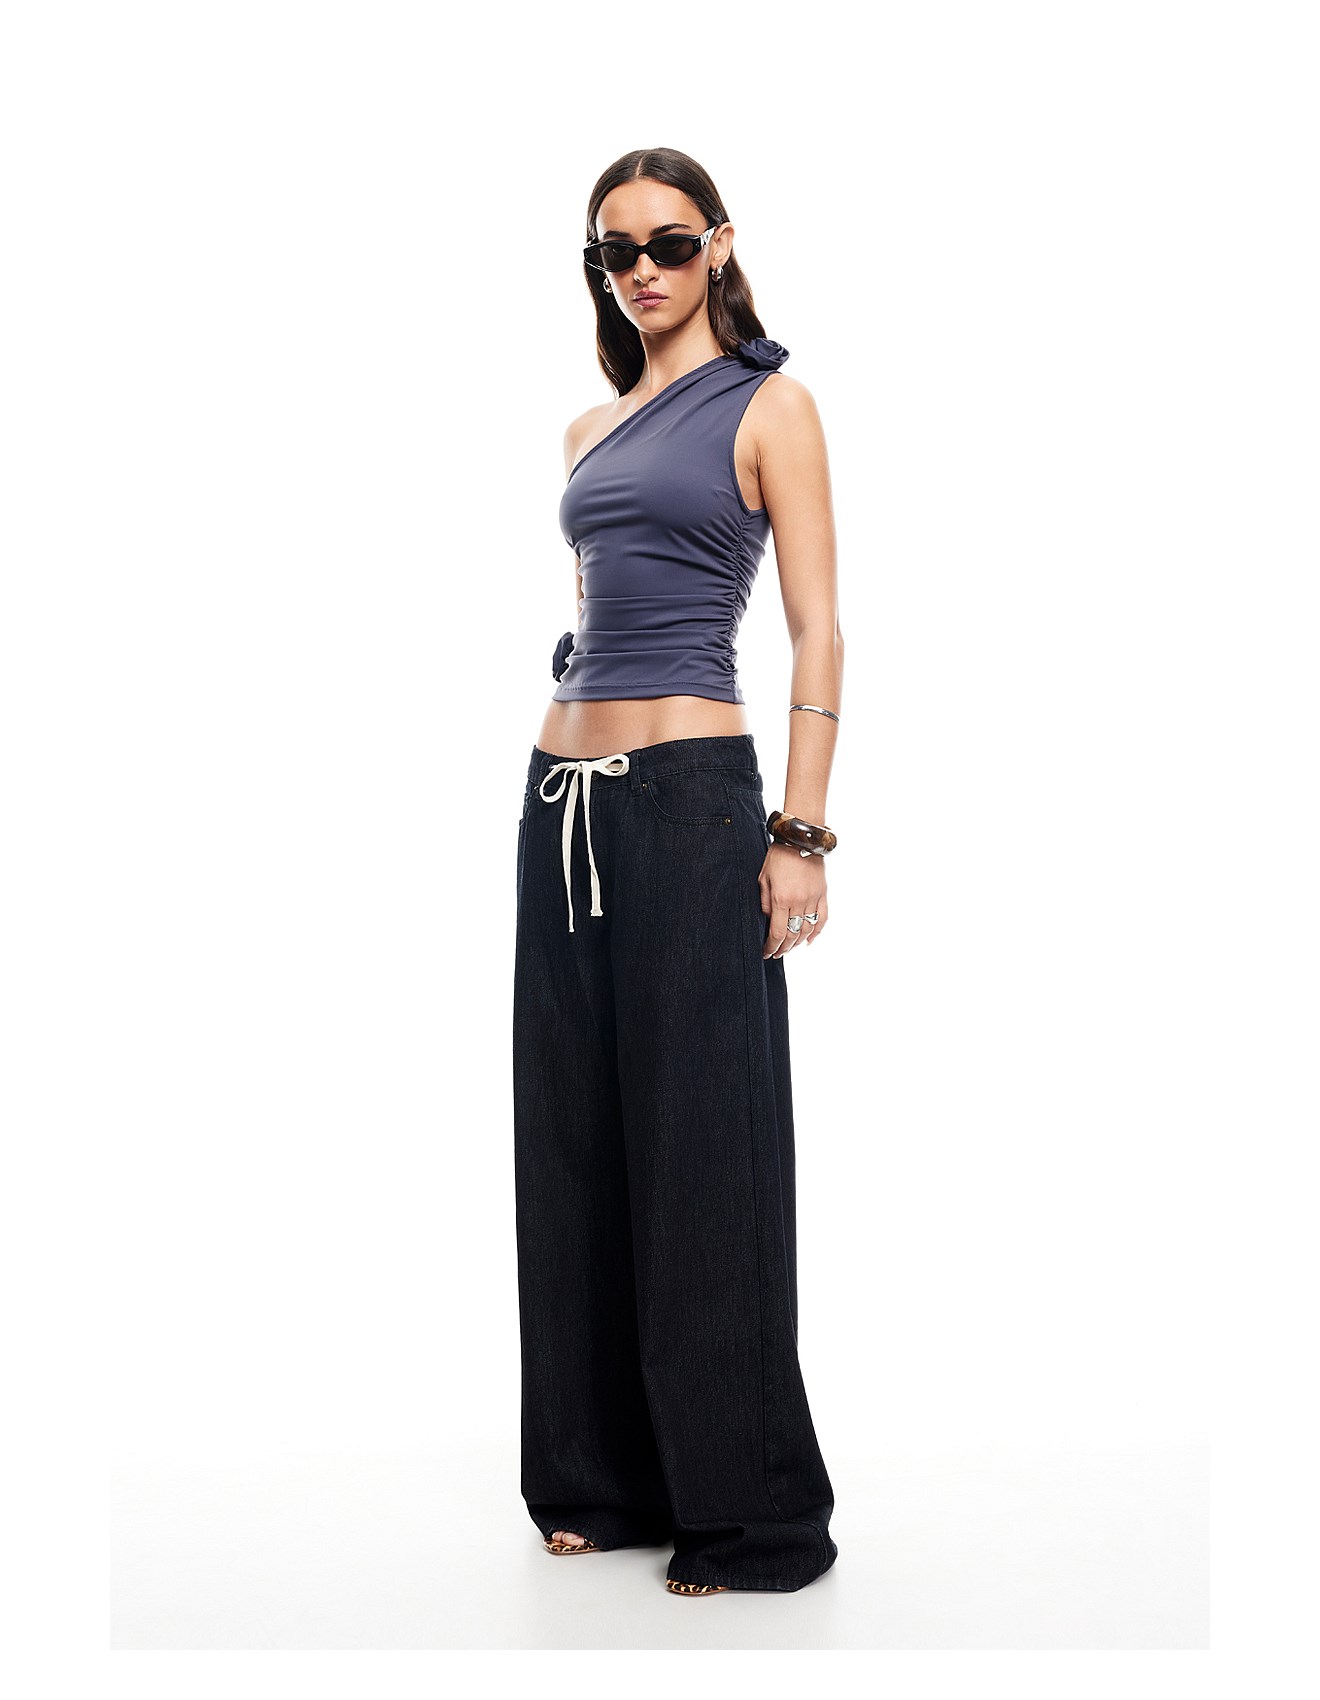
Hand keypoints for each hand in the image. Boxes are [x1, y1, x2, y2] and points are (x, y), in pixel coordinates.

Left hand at [760, 842, 827, 958]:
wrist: (801, 839)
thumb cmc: (779, 855)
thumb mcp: (763, 877)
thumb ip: (765, 901)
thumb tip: (769, 919)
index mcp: (781, 899)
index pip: (777, 932)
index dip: (771, 946)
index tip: (767, 952)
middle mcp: (799, 902)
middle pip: (792, 935)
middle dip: (783, 948)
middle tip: (776, 953)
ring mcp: (813, 899)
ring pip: (807, 930)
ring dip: (797, 942)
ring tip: (789, 947)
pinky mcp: (823, 894)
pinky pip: (822, 918)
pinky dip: (816, 932)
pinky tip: (809, 940)